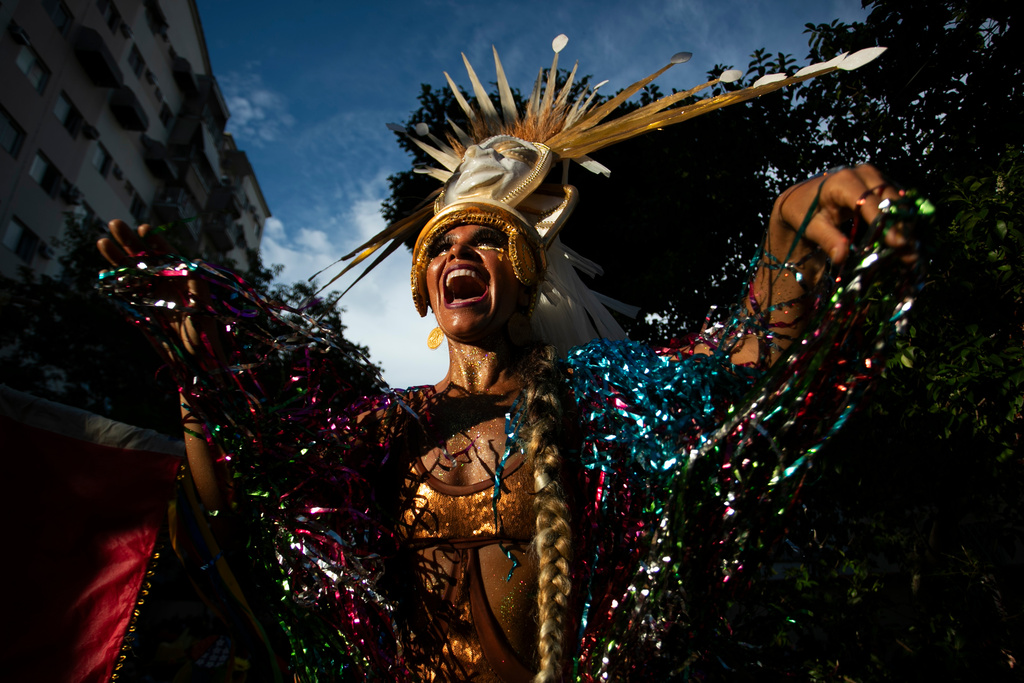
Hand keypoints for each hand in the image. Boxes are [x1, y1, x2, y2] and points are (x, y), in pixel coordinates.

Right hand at [97, 220, 222, 362]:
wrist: (195, 362)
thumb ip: (198, 287)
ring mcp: (151, 298)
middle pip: (144, 259)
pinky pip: (125, 295)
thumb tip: (193, 264)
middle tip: (115, 224)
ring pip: (131, 274)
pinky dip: (114, 284)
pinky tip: (104, 271)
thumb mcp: (204, 309)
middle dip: (130, 242)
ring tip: (102, 241)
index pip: (167, 255)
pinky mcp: (139, 313)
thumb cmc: (205, 335)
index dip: (156, 242)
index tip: (145, 229)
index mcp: (182, 281)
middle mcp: (165, 286)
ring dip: (117, 259)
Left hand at [770, 164, 916, 269]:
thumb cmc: (804, 212)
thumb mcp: (811, 226)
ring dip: (907, 227)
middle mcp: (863, 173)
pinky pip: (898, 202)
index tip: (898, 243)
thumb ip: (827, 239)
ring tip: (912, 254)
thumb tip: (841, 257)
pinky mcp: (882, 184)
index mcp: (843, 181)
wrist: (804, 196)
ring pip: (899, 201)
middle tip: (911, 255)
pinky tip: (908, 243)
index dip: (884, 222)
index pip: (868, 201)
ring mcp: (876, 176)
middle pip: (890, 200)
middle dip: (901, 228)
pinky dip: (903, 222)